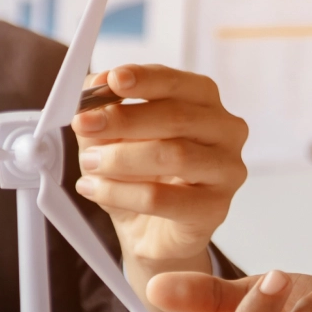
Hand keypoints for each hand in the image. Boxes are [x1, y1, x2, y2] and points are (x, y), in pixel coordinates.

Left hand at [73, 64, 247, 311]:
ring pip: (174, 155)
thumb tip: (94, 85)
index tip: (113, 80)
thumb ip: (104, 107)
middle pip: (178, 117)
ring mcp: (227, 171)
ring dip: (120, 158)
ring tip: (89, 164)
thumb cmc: (140, 175)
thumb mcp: (112, 134)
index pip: (180, 83)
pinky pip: (163, 198)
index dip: (145, 79)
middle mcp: (225, 131)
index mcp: (205, 103)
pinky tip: (97, 190)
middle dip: (124, 118)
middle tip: (84, 123)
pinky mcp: (215, 209)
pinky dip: (122, 192)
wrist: (151, 231)